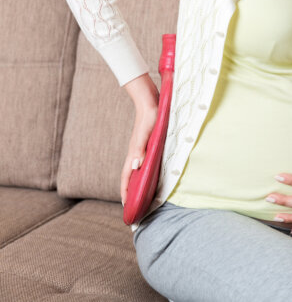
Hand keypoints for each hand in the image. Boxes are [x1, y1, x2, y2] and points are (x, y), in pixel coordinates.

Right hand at [120, 73, 158, 205]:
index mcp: (134, 153)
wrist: (150, 100)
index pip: (126, 177)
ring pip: (135, 171)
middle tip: (133, 207)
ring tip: (139, 196)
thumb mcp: (147, 133)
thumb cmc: (150, 116)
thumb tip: (135, 167)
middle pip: (129, 177)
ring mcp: (139, 149)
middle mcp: (135, 153)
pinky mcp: (145, 144)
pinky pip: (141, 163)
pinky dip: (142, 173)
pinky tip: (148, 175)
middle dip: (129, 192)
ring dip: (135, 183)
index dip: (125, 192)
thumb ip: (140, 149)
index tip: (126, 207)